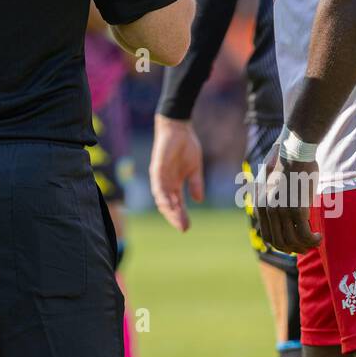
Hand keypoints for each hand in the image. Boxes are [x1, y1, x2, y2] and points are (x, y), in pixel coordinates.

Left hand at [150, 114, 203, 231]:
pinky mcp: (157, 168)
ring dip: (169, 210)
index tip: (187, 228)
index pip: (176, 204)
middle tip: (183, 228)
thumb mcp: (194, 168)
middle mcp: (165, 182)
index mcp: (174, 183)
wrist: (180, 128)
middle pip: (168, 204)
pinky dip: (162, 196)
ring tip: (177, 220)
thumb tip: (199, 200)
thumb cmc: (186, 146)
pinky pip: (158, 185)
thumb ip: (196, 183)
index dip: (180, 216)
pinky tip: (168, 204)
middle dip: (175, 217)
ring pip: (161, 198)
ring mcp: (160, 176)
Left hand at [253, 139, 321, 254]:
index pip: (268, 236)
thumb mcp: (272, 184)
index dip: (282, 244)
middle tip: (307, 246)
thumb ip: (272, 200)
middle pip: (280, 243)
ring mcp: (281, 211)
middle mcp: (267, 211)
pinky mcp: (296, 209)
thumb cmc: (287, 165)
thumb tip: (281, 213)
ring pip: (293, 242)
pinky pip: (305, 235)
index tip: (294, 244)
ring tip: (315, 241)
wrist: (294, 152)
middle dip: (294, 248)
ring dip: (306, 246)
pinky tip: (319, 236)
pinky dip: (313, 240)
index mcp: (260, 206)